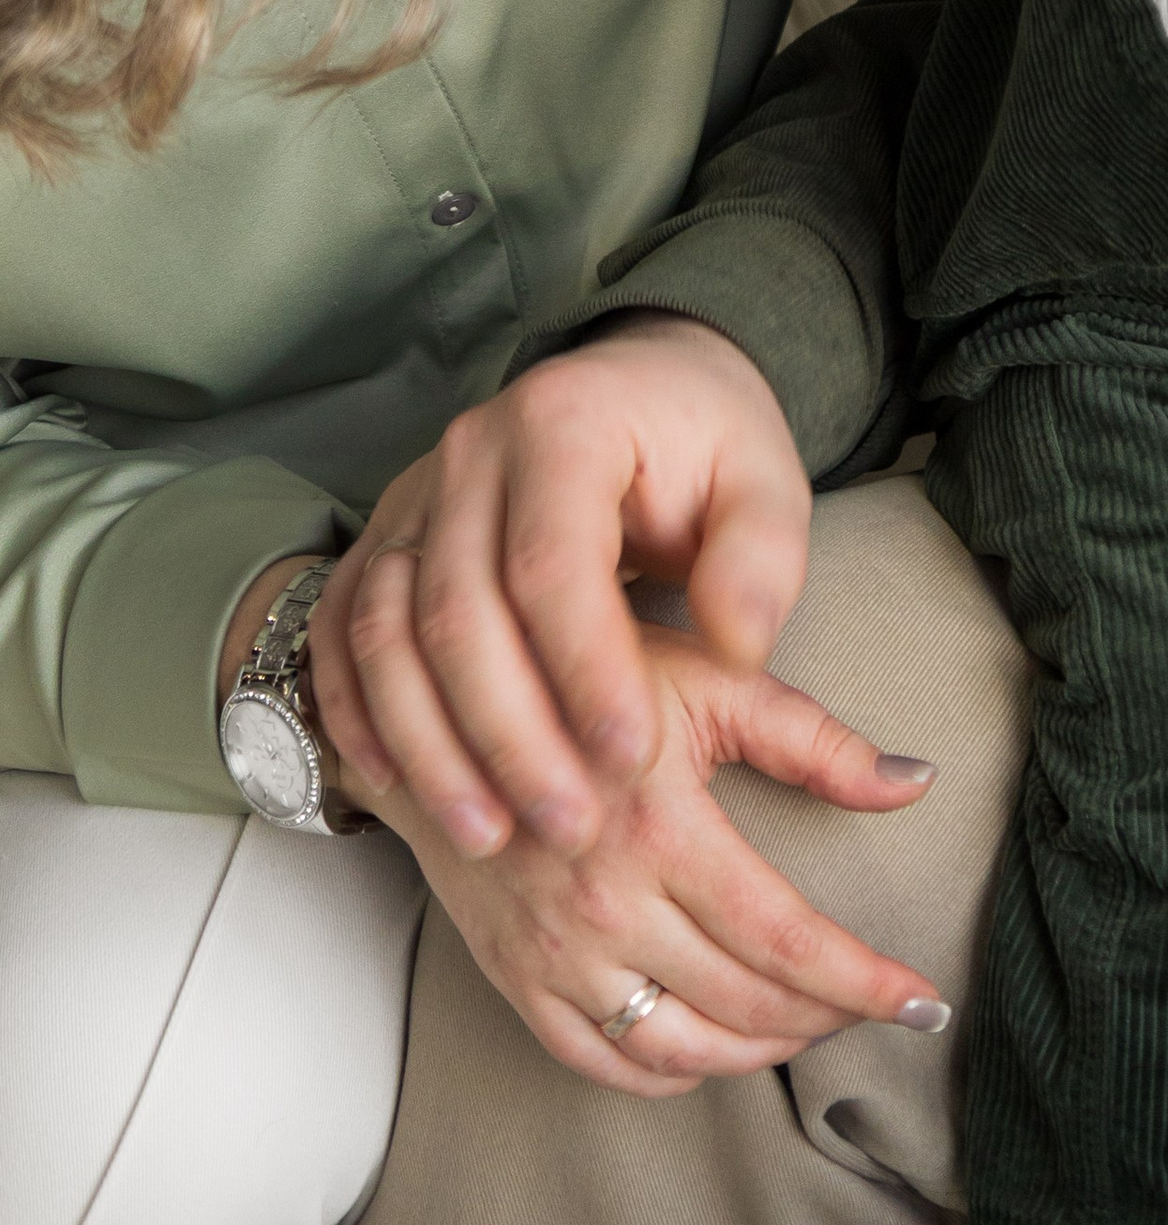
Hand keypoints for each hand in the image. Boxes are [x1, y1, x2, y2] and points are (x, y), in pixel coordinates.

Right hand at [308, 316, 812, 861]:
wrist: (641, 390)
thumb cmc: (707, 449)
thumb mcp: (767, 484)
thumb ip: (759, 561)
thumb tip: (740, 645)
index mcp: (567, 422)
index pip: (553, 562)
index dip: (586, 670)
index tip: (634, 757)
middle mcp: (472, 451)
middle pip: (459, 608)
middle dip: (510, 733)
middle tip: (571, 825)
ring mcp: (416, 493)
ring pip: (390, 630)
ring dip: (430, 743)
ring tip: (490, 834)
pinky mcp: (385, 536)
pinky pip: (342, 630)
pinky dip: (357, 710)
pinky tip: (397, 787)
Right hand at [355, 616, 949, 1093]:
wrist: (449, 704)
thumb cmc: (595, 680)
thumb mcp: (708, 683)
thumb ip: (815, 739)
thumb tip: (917, 779)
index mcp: (662, 826)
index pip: (785, 937)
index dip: (863, 980)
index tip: (924, 1000)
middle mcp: (605, 902)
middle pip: (744, 1001)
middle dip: (828, 1015)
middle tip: (877, 1006)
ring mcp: (553, 950)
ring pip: (680, 1047)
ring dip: (760, 1052)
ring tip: (810, 1026)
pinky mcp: (513, 976)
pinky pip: (599, 1061)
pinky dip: (670, 1072)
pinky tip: (715, 1049)